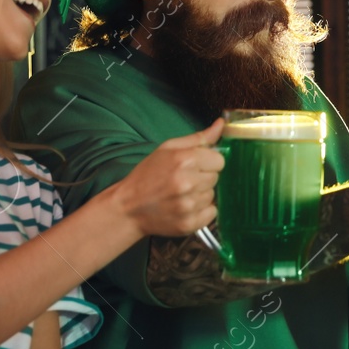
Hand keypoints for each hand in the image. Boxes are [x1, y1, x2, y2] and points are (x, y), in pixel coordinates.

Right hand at [111, 119, 224, 237]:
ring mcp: (189, 205)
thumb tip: (221, 124)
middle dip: (203, 177)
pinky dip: (202, 211)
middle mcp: (189, 183)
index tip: (196, 166)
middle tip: (184, 181)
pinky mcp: (190, 223)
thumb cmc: (147, 176)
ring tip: (181, 194)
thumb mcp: (167, 149)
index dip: (209, 162)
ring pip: (213, 195)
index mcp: (184, 160)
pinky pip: (211, 213)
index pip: (220, 160)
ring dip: (201, 194)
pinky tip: (184, 207)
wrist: (127, 208)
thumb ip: (198, 138)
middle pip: (216, 177)